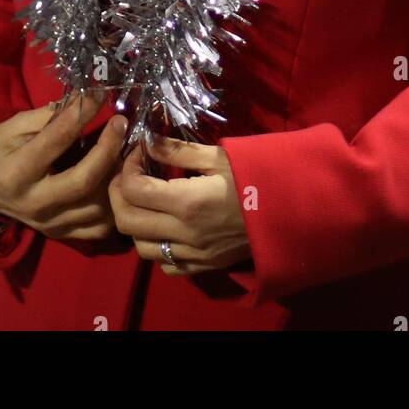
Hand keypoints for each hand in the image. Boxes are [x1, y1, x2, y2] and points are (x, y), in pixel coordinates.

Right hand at [0, 91, 126, 242]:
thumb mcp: (13, 126)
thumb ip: (49, 116)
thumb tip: (85, 98)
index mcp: (17, 172)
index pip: (57, 140)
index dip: (82, 114)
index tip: (100, 95)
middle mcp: (34, 203)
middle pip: (84, 181)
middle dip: (108, 148)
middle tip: (121, 123)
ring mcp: (49, 223)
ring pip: (97, 207)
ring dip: (116, 177)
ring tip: (123, 150)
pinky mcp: (60, 233)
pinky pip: (98, 227)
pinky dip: (114, 204)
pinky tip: (116, 180)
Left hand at [108, 134, 251, 274]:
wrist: (290, 210)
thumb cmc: (255, 176)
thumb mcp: (219, 156)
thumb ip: (178, 151)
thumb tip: (148, 142)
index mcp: (187, 202)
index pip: (133, 190)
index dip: (127, 168)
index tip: (138, 153)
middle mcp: (184, 233)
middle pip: (126, 221)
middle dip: (119, 194)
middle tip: (130, 174)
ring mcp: (192, 254)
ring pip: (140, 247)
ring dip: (134, 222)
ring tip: (145, 200)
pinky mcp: (202, 266)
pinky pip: (164, 264)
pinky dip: (155, 246)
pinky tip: (165, 226)